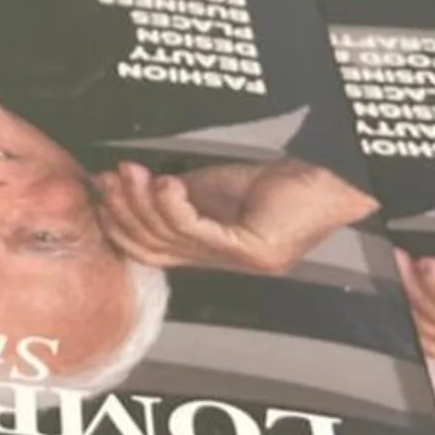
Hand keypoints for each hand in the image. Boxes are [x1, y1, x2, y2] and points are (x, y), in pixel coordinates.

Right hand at [93, 157, 375, 274]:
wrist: (336, 182)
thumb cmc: (281, 183)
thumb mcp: (216, 186)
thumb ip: (178, 194)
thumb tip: (128, 182)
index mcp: (205, 250)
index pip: (147, 250)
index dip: (117, 222)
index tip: (98, 188)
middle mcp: (218, 263)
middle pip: (152, 248)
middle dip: (123, 211)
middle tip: (108, 177)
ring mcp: (237, 261)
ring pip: (171, 239)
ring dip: (143, 203)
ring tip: (130, 171)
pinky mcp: (255, 252)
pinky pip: (200, 233)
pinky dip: (175, 208)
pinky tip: (165, 183)